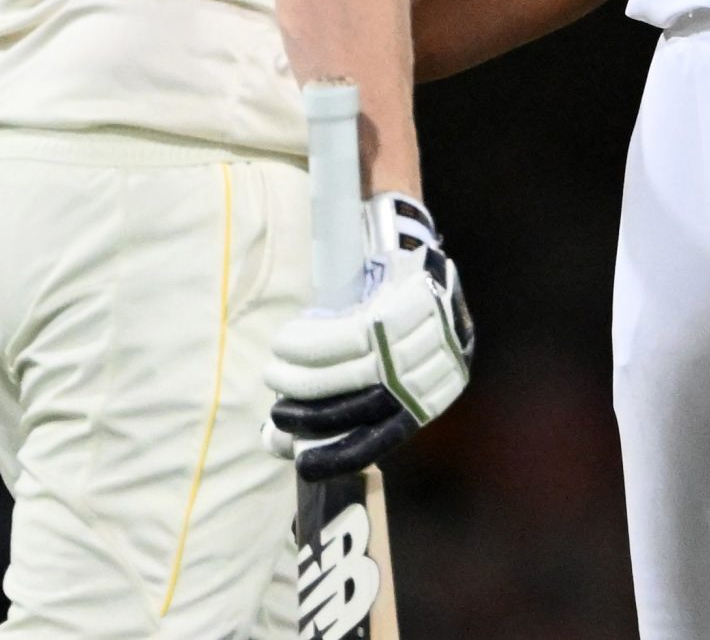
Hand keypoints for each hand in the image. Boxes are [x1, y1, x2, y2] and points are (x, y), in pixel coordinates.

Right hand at [266, 194, 473, 478]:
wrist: (414, 248)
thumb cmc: (392, 312)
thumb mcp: (385, 361)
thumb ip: (349, 399)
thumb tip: (286, 444)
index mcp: (433, 394)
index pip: (384, 437)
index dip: (338, 454)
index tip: (299, 462)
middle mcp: (434, 371)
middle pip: (364, 407)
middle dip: (311, 415)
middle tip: (275, 412)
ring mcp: (424, 337)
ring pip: (352, 372)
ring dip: (303, 378)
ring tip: (274, 374)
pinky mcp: (406, 305)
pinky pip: (348, 335)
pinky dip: (310, 344)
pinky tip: (285, 342)